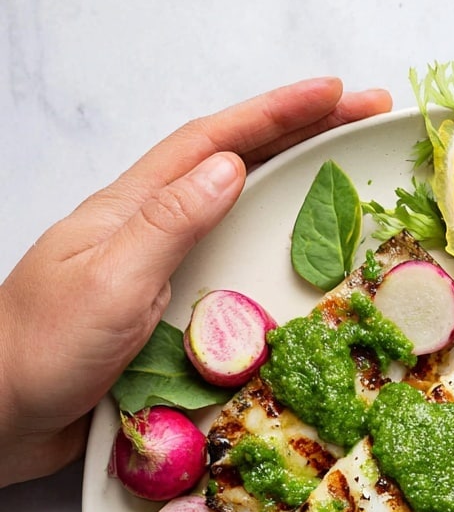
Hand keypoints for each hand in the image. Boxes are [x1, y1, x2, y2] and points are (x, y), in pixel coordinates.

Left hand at [0, 78, 390, 486]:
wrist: (1, 417)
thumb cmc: (41, 350)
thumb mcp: (111, 282)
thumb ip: (169, 225)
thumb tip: (231, 168)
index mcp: (132, 210)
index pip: (215, 142)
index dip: (279, 112)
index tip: (337, 94)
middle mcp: (148, 230)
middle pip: (233, 164)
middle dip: (300, 135)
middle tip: (361, 117)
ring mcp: (157, 271)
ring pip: (234, 214)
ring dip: (291, 189)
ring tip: (344, 175)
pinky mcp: (164, 316)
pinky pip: (229, 272)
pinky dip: (269, 255)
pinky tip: (294, 265)